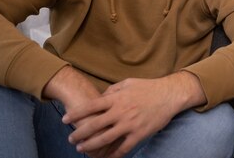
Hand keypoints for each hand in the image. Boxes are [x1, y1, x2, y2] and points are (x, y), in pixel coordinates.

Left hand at [62, 71, 205, 157]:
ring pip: (105, 139)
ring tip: (82, 148)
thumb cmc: (148, 87)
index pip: (90, 107)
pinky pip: (123, 148)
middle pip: (94, 125)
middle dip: (79, 134)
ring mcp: (129, 124)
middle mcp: (120, 112)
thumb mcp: (127, 83)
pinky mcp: (139, 134)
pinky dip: (113, 155)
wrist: (169, 95)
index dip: (76, 114)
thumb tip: (100, 97)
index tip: (65, 120)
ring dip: (90, 145)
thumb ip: (112, 90)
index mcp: (116, 98)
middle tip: (71, 139)